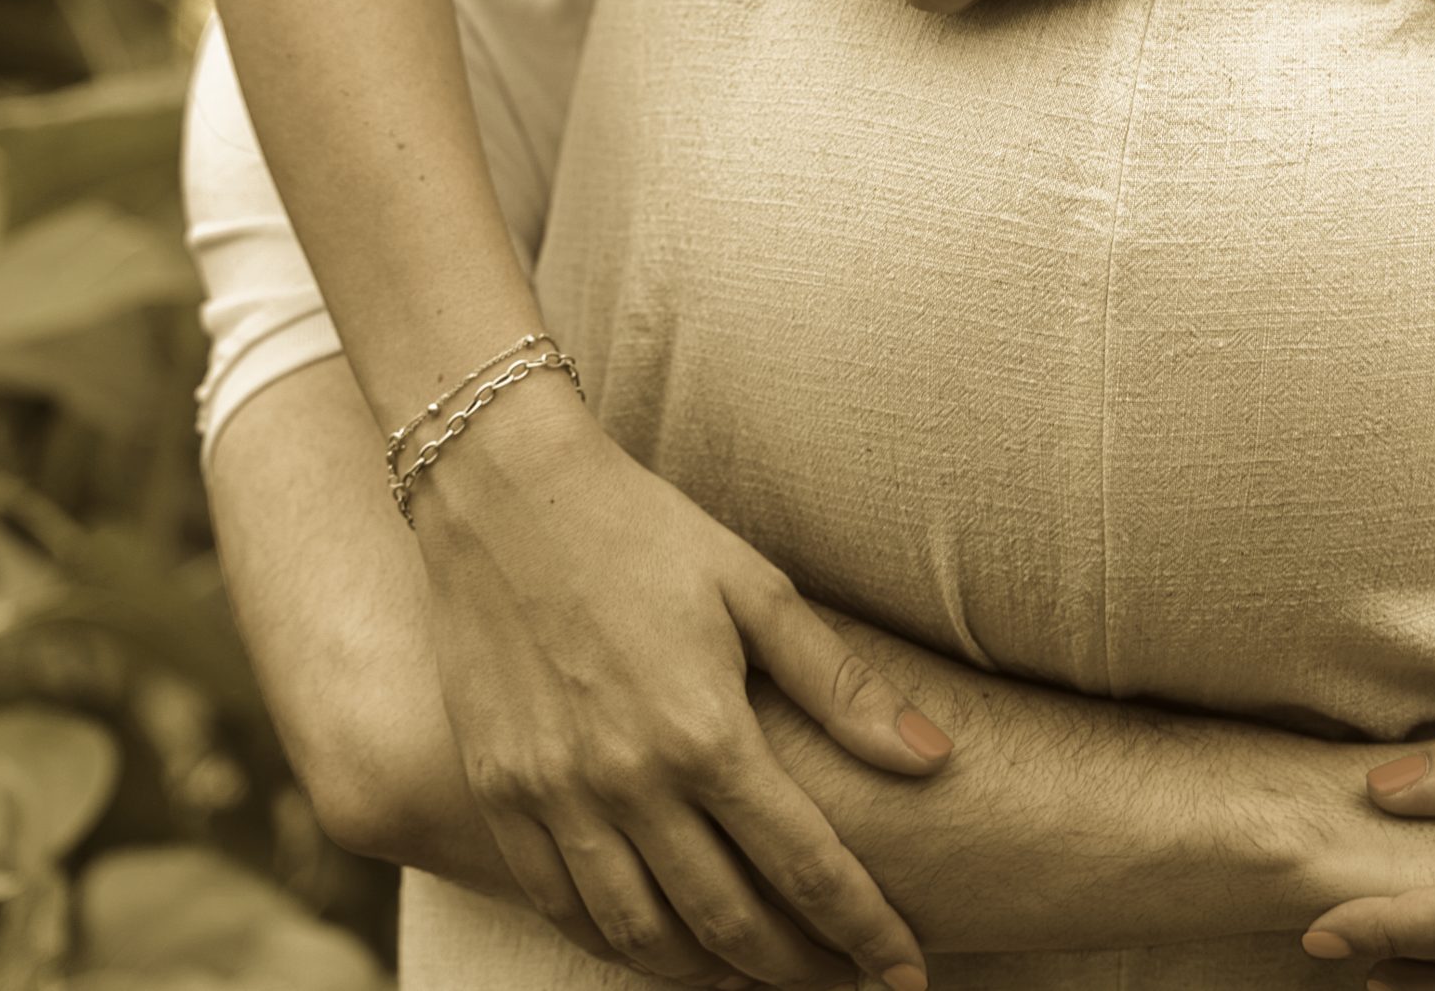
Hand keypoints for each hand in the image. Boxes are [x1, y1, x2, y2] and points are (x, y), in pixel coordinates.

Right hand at [411, 382, 950, 989]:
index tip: (907, 976)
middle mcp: (625, 783)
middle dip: (799, 970)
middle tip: (843, 982)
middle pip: (728, 924)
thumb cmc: (646, 531)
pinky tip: (662, 946)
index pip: (806, 867)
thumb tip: (937, 758)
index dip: (865, 932)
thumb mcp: (758, 590)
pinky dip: (618, 946)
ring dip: (710, 975)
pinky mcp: (497, 796)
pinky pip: (561, 908)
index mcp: (704, 733)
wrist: (503, 493)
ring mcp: (551, 798)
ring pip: (640, 938)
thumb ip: (843, 687)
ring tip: (762, 977)